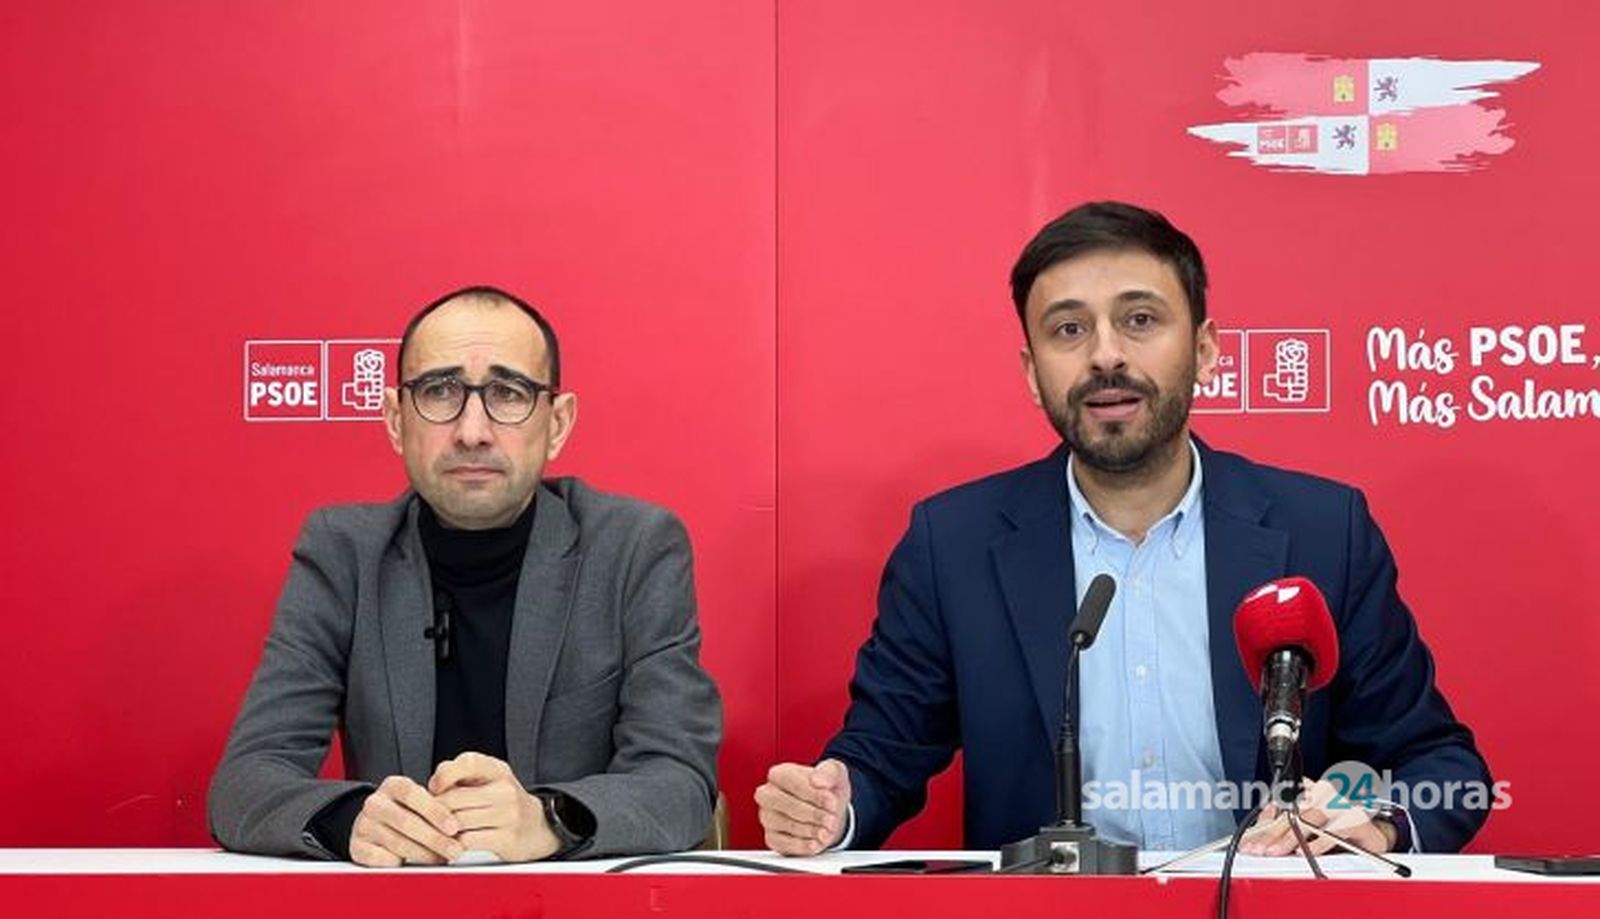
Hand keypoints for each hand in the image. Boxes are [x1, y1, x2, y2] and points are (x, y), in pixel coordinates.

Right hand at [349, 775, 464, 866]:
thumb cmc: (407, 811)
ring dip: (424, 854)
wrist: (374, 824)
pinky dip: (401, 863)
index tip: (454, 827)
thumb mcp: (420, 801)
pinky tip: (417, 867)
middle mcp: (375, 803)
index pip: (413, 795)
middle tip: (455, 850)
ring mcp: (364, 825)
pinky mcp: (357, 847)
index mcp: (392, 785)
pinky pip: (381, 859)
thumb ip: (436, 806)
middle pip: (406, 821)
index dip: (435, 811)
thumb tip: (460, 825)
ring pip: (397, 842)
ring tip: (443, 860)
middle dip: (435, 838)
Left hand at [429, 752, 559, 861]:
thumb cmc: (503, 802)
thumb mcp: (488, 779)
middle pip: (455, 798)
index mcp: (498, 770)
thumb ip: (460, 775)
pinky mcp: (506, 839)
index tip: (434, 788)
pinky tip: (454, 842)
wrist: (538, 826)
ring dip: (443, 829)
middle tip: (429, 816)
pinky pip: (467, 841)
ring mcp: (508, 814)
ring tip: (440, 830)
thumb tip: (433, 786)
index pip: (468, 762)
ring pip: (458, 821)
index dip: (445, 775)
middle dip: (437, 809)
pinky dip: (455, 844)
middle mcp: (505, 790)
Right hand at [755, 759, 850, 855]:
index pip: (792, 783)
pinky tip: (816, 843)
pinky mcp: (771, 838)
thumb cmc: (827, 788)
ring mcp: (767, 817)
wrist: (829, 810)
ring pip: (786, 825)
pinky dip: (803, 846)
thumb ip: (829, 772)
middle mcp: (768, 795)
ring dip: (811, 830)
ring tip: (827, 831)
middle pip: (787, 805)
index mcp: (779, 774)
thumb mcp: (835, 773)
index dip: (814, 794)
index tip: (832, 802)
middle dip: (813, 814)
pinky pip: (784, 844)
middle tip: (831, 820)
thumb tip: (817, 780)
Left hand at [1242, 779, 1394, 855]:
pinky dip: (1317, 844)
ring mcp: (1341, 806)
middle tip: (1259, 849)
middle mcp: (1325, 795)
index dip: (1265, 826)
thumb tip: (1263, 821)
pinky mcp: (1355, 821)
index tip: (1250, 840)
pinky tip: (1304, 852)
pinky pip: (1332, 832)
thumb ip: (1286, 822)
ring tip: (1277, 851)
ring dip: (1290, 839)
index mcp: (1311, 791)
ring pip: (1309, 821)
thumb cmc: (1338, 829)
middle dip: (1272, 834)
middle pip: (1292, 814)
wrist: (1372, 837)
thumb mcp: (1308, 826)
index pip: (1282, 808)